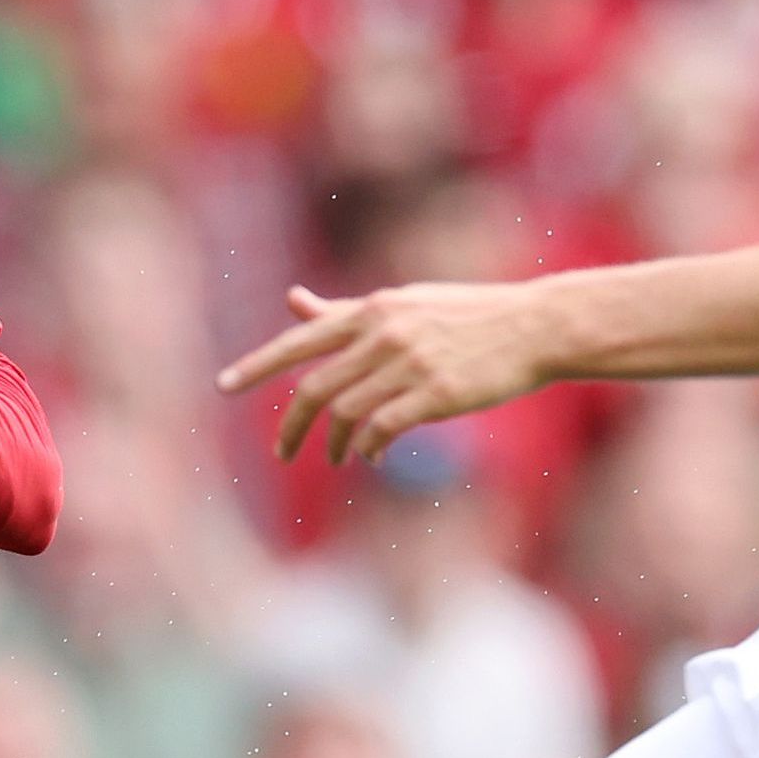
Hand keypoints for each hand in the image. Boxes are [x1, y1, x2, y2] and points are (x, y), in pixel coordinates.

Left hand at [218, 282, 556, 463]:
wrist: (534, 327)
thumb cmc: (466, 317)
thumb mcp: (401, 304)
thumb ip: (342, 312)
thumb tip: (292, 300)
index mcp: (372, 310)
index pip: (299, 340)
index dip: (256, 366)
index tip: (223, 386)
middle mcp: (384, 334)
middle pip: (315, 388)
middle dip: (291, 427)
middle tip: (281, 453)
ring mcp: (411, 365)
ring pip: (346, 414)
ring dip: (334, 444)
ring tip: (336, 457)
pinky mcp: (437, 395)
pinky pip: (383, 430)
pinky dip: (368, 447)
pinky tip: (370, 454)